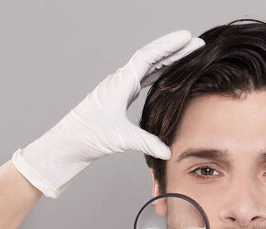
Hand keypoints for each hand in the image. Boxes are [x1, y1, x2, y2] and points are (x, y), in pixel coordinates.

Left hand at [12, 30, 203, 197]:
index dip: (169, 46)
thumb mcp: (120, 139)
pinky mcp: (121, 95)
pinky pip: (144, 76)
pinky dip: (159, 71)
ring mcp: (120, 86)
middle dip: (174, 48)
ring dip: (168, 58)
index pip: (148, 57)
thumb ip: (146, 143)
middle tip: (197, 43)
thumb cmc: (88, 136)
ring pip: (148, 65)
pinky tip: (170, 71)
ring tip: (189, 54)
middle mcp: (120, 80)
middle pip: (151, 56)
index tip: (187, 39)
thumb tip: (168, 151)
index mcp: (120, 84)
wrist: (68, 142)